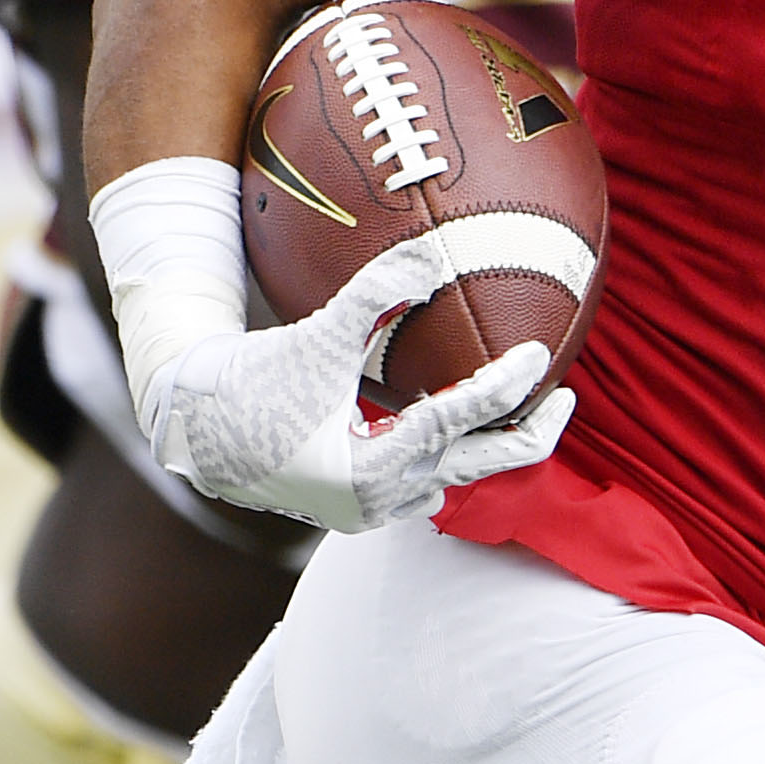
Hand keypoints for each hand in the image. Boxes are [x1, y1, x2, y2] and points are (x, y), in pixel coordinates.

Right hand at [134, 238, 567, 536]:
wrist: (198, 428)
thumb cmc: (254, 380)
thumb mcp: (317, 335)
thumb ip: (376, 292)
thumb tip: (433, 254)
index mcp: (371, 466)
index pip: (457, 421)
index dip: (503, 385)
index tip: (537, 355)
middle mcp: (381, 498)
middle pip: (481, 468)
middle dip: (532, 433)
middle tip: (566, 395)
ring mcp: (375, 509)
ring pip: (456, 477)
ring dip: (488, 444)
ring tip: (519, 405)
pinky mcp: (364, 506)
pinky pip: (426, 482)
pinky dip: (449, 453)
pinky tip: (460, 420)